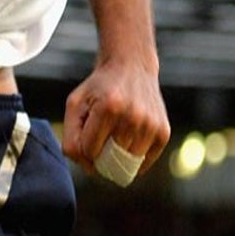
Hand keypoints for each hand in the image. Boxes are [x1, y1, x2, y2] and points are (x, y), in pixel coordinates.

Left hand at [61, 58, 168, 180]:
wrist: (131, 66)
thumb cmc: (98, 88)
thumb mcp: (75, 104)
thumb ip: (70, 137)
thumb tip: (89, 169)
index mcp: (108, 107)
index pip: (89, 150)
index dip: (84, 146)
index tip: (86, 132)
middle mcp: (133, 116)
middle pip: (110, 158)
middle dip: (101, 153)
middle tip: (100, 135)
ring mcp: (151, 125)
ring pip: (128, 163)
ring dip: (118, 156)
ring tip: (116, 134)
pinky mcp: (164, 132)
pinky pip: (145, 161)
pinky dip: (134, 158)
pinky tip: (129, 139)